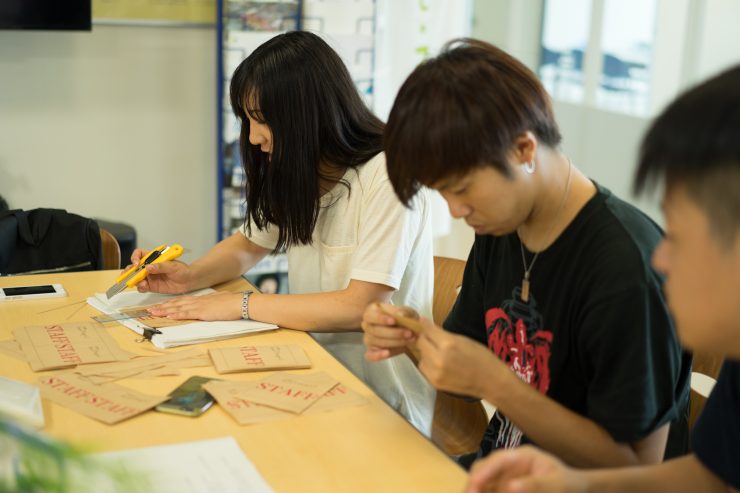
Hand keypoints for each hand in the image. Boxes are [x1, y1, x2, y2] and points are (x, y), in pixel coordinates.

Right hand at [125, 248, 192, 293]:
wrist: (189, 281)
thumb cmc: (182, 270)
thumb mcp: (173, 266)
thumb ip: (161, 266)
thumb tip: (148, 267)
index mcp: (153, 258)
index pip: (139, 254)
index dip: (135, 257)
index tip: (136, 263)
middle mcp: (148, 267)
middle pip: (133, 267)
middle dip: (128, 271)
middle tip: (127, 276)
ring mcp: (149, 277)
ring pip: (136, 278)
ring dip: (135, 281)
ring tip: (142, 284)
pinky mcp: (151, 286)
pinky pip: (142, 287)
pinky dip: (140, 288)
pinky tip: (145, 287)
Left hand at [146, 292, 242, 320]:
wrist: (240, 302)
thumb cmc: (232, 303)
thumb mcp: (219, 302)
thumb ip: (211, 304)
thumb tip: (210, 306)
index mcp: (201, 300)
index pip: (182, 301)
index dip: (170, 303)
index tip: (160, 306)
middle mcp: (197, 301)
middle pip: (176, 303)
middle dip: (162, 306)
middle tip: (149, 309)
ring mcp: (199, 306)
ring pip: (178, 307)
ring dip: (164, 310)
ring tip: (153, 313)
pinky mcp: (203, 312)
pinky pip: (187, 313)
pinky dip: (177, 314)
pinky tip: (169, 316)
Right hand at [361, 303, 418, 360]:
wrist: (408, 331)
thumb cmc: (405, 318)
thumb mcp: (408, 312)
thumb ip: (405, 312)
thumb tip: (400, 314)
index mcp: (371, 312)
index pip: (370, 316)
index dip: (381, 319)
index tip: (394, 321)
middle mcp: (367, 325)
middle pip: (374, 330)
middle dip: (393, 333)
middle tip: (409, 333)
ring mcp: (368, 338)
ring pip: (375, 342)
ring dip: (393, 342)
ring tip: (409, 341)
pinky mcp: (372, 350)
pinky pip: (370, 355)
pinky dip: (377, 355)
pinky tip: (387, 353)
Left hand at [416, 320, 506, 397]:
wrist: (491, 381)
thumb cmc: (481, 357)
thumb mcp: (463, 339)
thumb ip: (444, 334)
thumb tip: (427, 326)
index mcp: (448, 344)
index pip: (428, 330)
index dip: (425, 325)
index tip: (423, 322)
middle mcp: (439, 358)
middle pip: (421, 343)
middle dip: (426, 339)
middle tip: (433, 339)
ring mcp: (436, 373)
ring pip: (421, 356)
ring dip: (426, 353)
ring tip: (438, 353)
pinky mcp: (435, 383)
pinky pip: (424, 369)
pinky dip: (429, 364)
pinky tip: (439, 364)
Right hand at [465, 446, 586, 492]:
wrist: (575, 490)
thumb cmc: (569, 484)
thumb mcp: (558, 485)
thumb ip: (536, 485)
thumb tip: (510, 487)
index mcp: (522, 456)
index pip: (498, 459)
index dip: (485, 471)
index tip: (475, 483)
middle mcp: (509, 465)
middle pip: (483, 469)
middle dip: (474, 483)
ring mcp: (504, 477)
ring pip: (481, 482)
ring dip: (475, 490)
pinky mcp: (502, 489)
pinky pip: (488, 491)